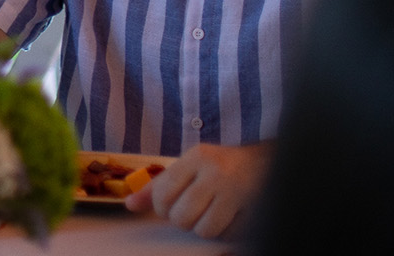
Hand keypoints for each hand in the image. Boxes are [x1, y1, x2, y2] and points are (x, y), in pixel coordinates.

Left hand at [125, 142, 271, 238]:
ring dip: (204, 228)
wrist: (264, 162)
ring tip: (211, 213)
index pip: (162, 194)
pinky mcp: (254, 210)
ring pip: (204, 230)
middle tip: (192, 210)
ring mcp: (237, 192)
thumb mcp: (188, 166)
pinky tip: (229, 216)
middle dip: (183, 219)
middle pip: (181, 217)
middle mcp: (216, 173)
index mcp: (196, 157)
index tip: (171, 204)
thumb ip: (158, 186)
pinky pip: (228, 235)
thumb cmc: (219, 166)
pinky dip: (225, 232)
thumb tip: (130, 205)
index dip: (162, 207)